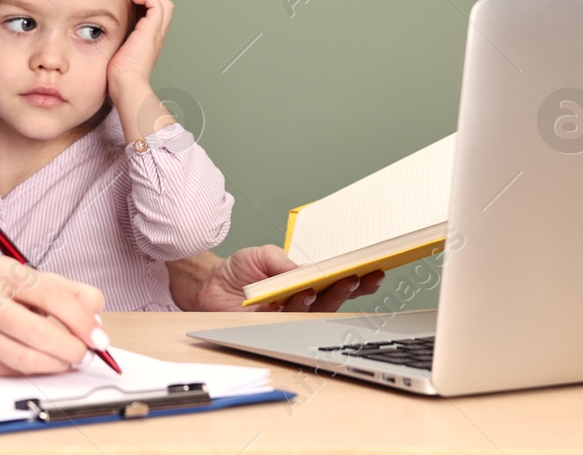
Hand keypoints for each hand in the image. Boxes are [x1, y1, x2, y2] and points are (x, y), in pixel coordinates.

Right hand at [0, 257, 108, 375]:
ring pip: (24, 358)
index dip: (80, 319)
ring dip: (56, 365)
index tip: (98, 336)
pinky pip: (8, 372)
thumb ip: (65, 290)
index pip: (49, 294)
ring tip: (69, 362)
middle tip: (86, 355)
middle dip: (71, 348)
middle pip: (37, 331)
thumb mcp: (23, 277)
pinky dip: (32, 373)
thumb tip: (96, 315)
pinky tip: (42, 365)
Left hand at [105, 0, 173, 134]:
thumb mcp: (117, 53)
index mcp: (149, 39)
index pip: (155, 14)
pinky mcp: (151, 30)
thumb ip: (115, 42)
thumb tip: (99, 34)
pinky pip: (157, 4)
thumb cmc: (119, 75)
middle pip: (164, 5)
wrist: (126, 85)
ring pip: (164, 2)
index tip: (129, 1)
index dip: (146, 3)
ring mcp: (155, 32)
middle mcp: (156, 35)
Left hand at [187, 245, 383, 312]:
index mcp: (303, 284)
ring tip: (342, 281)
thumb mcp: (263, 255)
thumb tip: (307, 271)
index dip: (356, 280)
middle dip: (351, 289)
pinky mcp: (270, 327)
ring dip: (331, 297)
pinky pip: (291, 319)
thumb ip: (284, 262)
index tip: (374, 269)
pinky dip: (300, 305)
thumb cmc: (238, 270)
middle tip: (363, 277)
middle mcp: (299, 303)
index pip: (334, 285)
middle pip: (333, 300)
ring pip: (316, 312)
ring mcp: (286, 318)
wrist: (208, 285)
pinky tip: (306, 294)